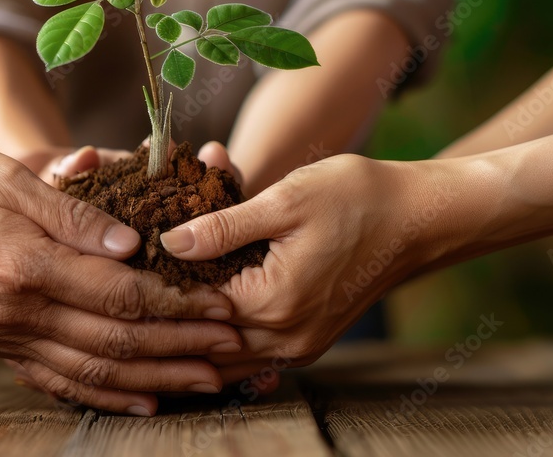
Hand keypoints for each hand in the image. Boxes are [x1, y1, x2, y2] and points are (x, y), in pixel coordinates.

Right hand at [4, 141, 243, 393]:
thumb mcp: (5, 175)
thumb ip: (71, 212)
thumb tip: (131, 243)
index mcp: (27, 265)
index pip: (122, 296)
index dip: (178, 305)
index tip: (222, 306)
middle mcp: (19, 312)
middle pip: (118, 342)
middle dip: (182, 348)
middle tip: (233, 349)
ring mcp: (5, 335)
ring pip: (94, 372)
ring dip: (156, 379)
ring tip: (205, 382)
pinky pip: (56, 382)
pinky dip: (103, 396)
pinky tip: (140, 400)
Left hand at [159, 155, 433, 382]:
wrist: (420, 218)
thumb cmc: (357, 198)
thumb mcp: (285, 201)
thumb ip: (223, 227)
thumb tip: (169, 243)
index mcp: (272, 304)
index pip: (190, 306)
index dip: (157, 280)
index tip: (131, 255)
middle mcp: (285, 339)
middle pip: (202, 340)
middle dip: (169, 310)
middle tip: (137, 280)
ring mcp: (299, 347)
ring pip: (224, 354)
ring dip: (194, 329)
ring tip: (162, 297)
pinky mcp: (308, 341)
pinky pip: (251, 353)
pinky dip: (223, 335)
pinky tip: (204, 309)